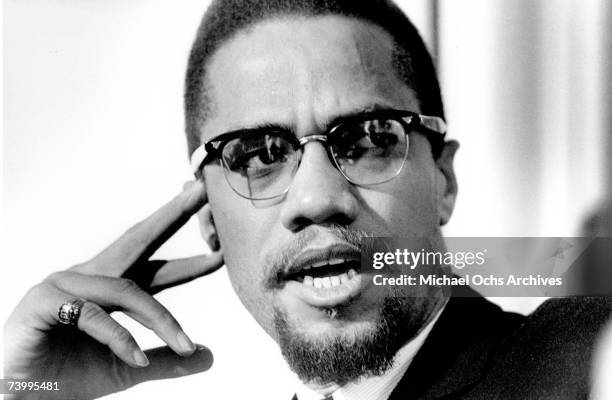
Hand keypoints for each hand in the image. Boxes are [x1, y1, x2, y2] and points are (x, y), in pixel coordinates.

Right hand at [3, 180, 222, 398]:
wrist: (18, 399)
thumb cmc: (64, 377)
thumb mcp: (127, 368)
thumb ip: (166, 360)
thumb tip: (208, 355)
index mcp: (109, 289)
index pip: (158, 267)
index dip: (192, 260)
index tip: (224, 251)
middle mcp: (90, 276)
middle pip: (139, 239)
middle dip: (173, 214)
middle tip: (203, 191)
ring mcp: (66, 284)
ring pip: (127, 290)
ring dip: (159, 318)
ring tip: (182, 344)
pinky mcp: (45, 302)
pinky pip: (93, 314)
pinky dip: (119, 338)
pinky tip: (136, 359)